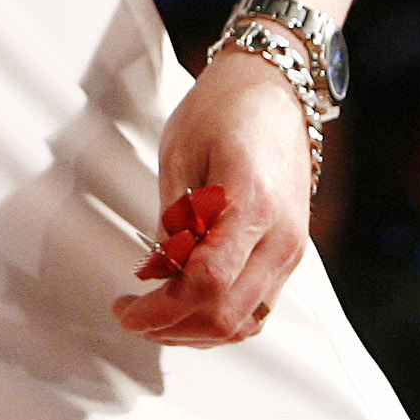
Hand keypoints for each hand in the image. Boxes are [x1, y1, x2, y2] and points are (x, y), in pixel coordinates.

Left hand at [113, 47, 312, 345]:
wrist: (275, 89)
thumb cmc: (224, 110)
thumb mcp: (179, 155)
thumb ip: (172, 221)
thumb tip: (156, 274)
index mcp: (252, 205)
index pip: (207, 284)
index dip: (161, 308)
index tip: (126, 309)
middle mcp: (282, 237)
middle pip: (227, 316)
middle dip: (172, 327)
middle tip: (131, 314)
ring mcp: (292, 249)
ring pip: (246, 322)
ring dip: (195, 330)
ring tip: (154, 312)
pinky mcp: (290, 252)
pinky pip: (257, 306)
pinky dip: (220, 317)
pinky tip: (186, 305)